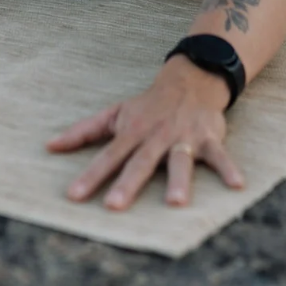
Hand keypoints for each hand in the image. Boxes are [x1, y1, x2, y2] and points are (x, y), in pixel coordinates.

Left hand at [46, 57, 244, 210]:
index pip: (107, 158)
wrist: (190, 79)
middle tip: (115, 206)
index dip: (90, 176)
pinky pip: (220, 155)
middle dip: (128, 184)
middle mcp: (155, 137)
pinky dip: (229, 169)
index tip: (73, 197)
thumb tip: (48, 146)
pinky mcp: (208, 138)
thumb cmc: (148, 105)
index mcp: (131, 133)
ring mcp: (183, 137)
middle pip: (140, 163)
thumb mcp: (114, 114)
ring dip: (179, 182)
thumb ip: (83, 132)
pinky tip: (237, 185)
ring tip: (175, 204)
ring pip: (180, 161)